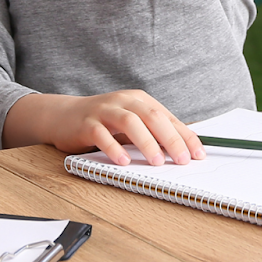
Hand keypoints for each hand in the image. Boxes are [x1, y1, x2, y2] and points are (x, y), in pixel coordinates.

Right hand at [4, 90, 204, 165]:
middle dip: (170, 139)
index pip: (167, 117)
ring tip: (156, 161)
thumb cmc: (103, 122)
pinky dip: (114, 148)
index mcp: (138, 100)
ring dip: (146, 142)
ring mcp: (103, 111)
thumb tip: (183, 150)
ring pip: (129, 121)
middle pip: (152, 116)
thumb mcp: (131, 124)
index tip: (198, 155)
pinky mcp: (86, 124)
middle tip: (182, 159)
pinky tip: (123, 161)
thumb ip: (153, 133)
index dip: (185, 136)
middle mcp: (123, 101)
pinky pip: (101, 134)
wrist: (63, 116)